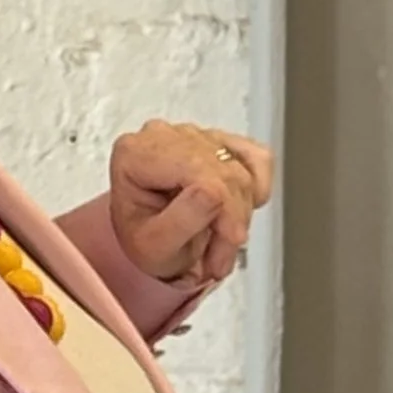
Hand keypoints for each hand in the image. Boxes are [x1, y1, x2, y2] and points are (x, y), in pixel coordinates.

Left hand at [106, 122, 273, 289]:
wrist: (148, 242)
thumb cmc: (145, 243)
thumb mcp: (153, 247)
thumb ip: (180, 220)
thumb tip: (214, 193)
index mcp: (135, 154)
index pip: (198, 167)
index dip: (226, 206)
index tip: (233, 240)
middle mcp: (163, 136)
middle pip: (223, 169)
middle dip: (233, 218)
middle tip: (221, 257)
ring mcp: (193, 135)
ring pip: (242, 168)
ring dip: (242, 213)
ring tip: (222, 244)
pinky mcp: (219, 140)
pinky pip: (257, 158)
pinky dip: (256, 190)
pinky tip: (236, 211)